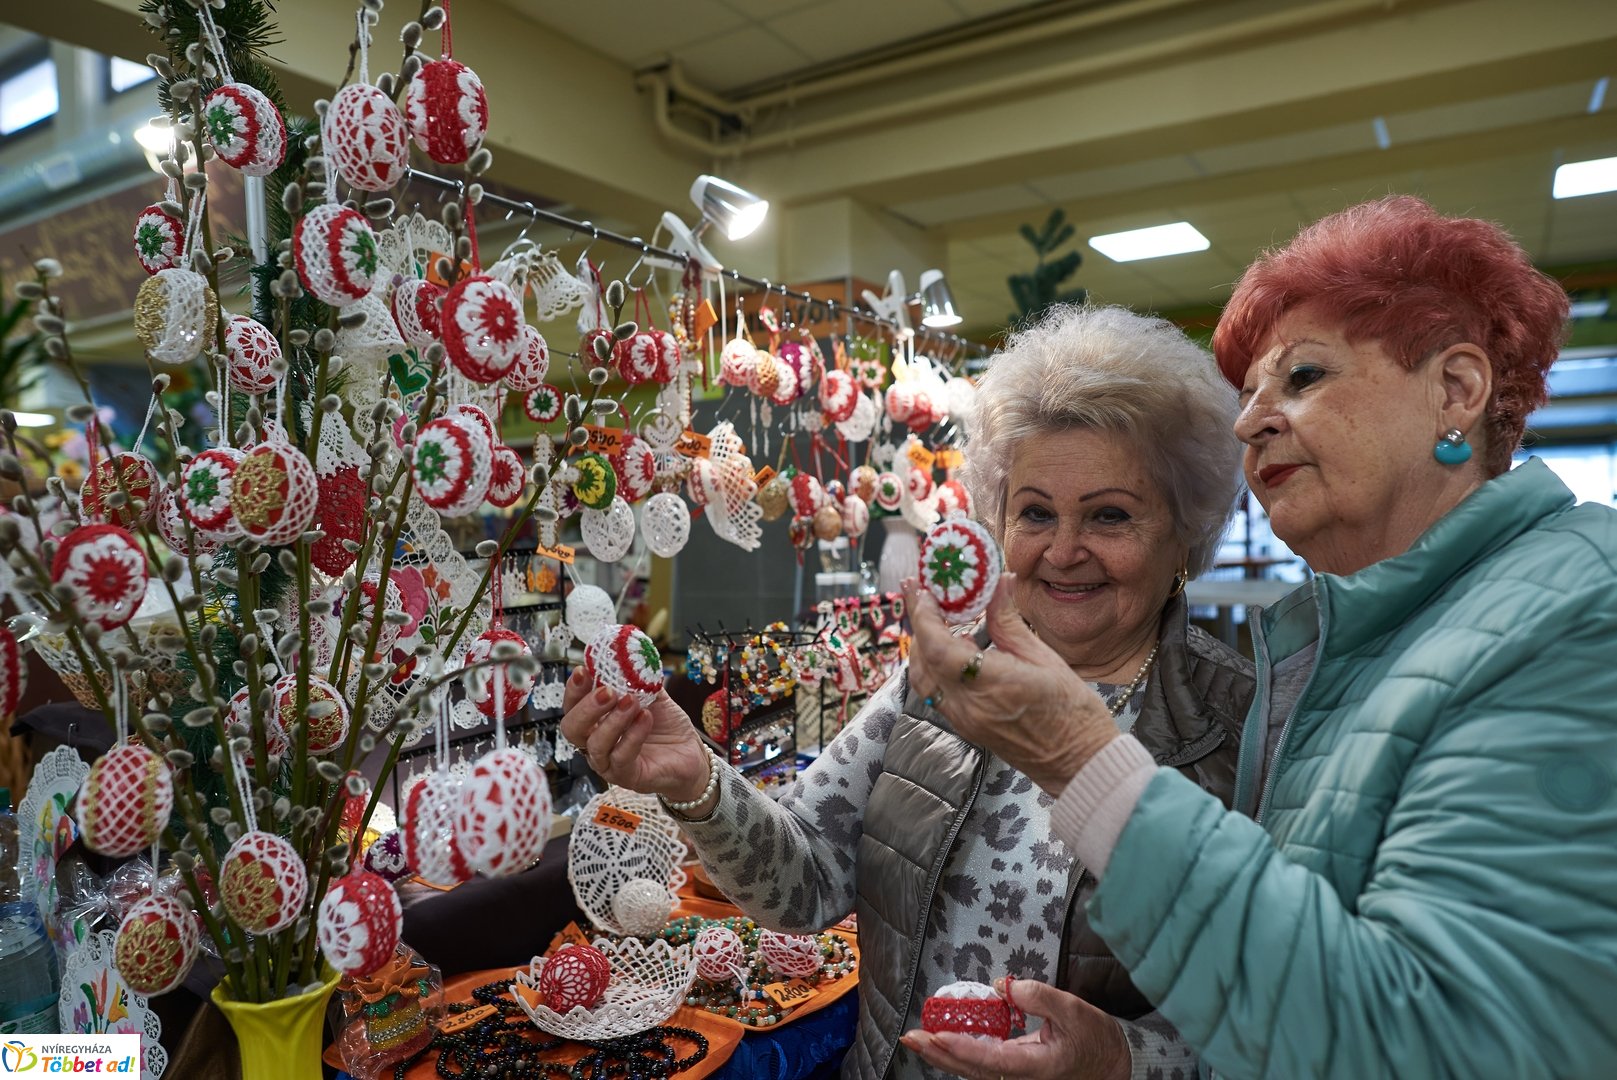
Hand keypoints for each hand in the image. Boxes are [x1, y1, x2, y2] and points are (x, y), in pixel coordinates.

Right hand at [560, 669, 708, 801]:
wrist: (691, 753)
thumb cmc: (666, 726)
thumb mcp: (652, 695)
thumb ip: (638, 678)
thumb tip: (628, 652)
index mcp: (596, 722)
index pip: (573, 706)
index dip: (574, 689)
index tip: (583, 670)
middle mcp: (596, 744)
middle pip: (572, 729)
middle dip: (586, 707)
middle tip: (607, 691)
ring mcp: (609, 763)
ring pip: (596, 745)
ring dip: (613, 720)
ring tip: (632, 702)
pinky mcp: (628, 777)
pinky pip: (622, 757)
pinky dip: (633, 735)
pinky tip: (646, 718)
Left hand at [899, 977, 1130, 1079]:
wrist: (1112, 1063)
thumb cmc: (1094, 1037)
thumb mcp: (1073, 1009)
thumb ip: (1039, 996)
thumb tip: (1004, 985)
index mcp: (1037, 1067)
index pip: (993, 1060)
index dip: (963, 1049)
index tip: (939, 1034)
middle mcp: (1022, 1077)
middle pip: (972, 1071)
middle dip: (939, 1055)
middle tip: (911, 1037)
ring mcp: (1016, 1076)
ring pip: (973, 1071)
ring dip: (943, 1056)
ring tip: (917, 1039)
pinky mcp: (1013, 1070)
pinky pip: (980, 1066)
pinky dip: (957, 1054)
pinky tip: (941, 1042)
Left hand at [901, 573, 1115, 796]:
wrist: (1080, 762)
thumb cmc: (1072, 713)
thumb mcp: (1045, 658)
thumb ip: (1009, 620)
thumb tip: (998, 583)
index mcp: (991, 685)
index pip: (938, 647)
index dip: (924, 616)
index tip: (921, 590)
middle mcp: (969, 707)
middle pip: (922, 663)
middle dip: (918, 625)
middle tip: (923, 595)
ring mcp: (964, 721)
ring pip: (923, 680)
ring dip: (922, 647)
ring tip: (932, 618)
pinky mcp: (966, 728)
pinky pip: (936, 694)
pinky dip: (933, 667)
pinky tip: (948, 649)